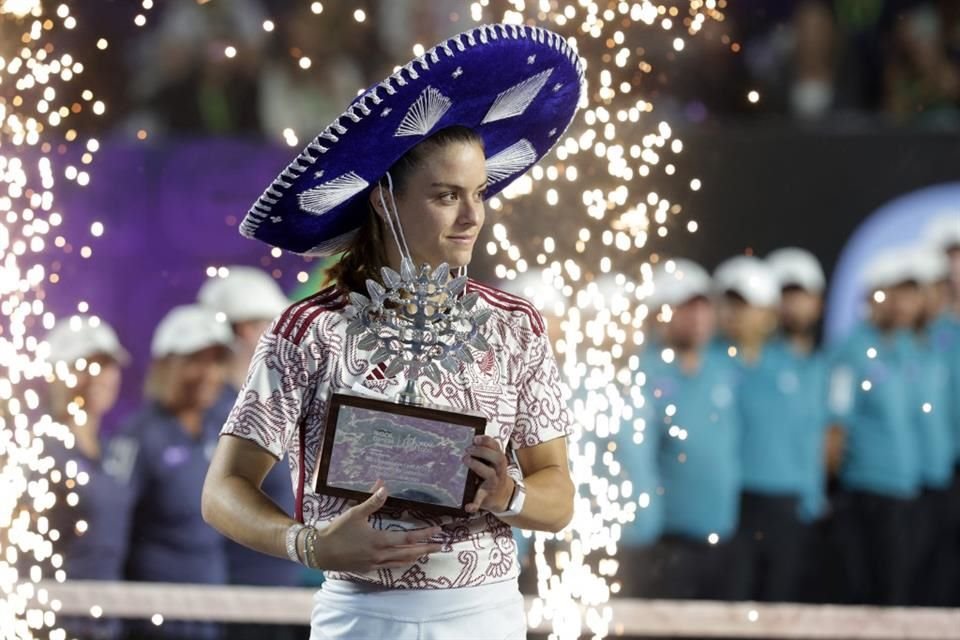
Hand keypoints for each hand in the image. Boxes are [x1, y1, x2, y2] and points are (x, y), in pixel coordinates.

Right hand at [310, 480, 443, 571]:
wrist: (320, 552)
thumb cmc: (337, 531)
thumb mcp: (354, 513)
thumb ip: (371, 501)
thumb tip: (384, 485)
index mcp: (379, 540)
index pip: (408, 538)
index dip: (424, 534)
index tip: (437, 530)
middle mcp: (380, 554)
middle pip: (409, 553)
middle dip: (426, 549)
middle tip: (441, 546)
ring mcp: (375, 564)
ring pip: (401, 562)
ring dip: (417, 556)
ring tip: (428, 553)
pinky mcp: (369, 568)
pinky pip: (391, 566)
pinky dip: (402, 562)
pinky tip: (406, 559)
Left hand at [463, 435, 513, 513]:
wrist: (504, 497)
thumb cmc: (493, 475)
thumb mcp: (493, 463)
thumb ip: (485, 453)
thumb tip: (468, 441)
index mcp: (499, 461)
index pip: (496, 447)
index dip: (487, 441)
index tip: (475, 438)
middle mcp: (499, 471)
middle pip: (497, 458)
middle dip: (483, 451)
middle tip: (468, 450)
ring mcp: (493, 484)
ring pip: (490, 474)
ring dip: (478, 465)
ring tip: (466, 460)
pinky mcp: (486, 496)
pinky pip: (480, 500)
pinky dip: (474, 504)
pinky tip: (468, 507)